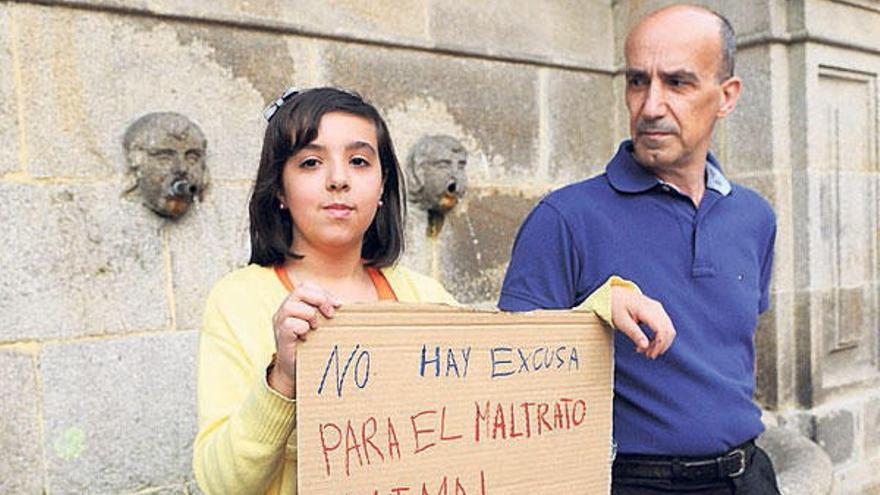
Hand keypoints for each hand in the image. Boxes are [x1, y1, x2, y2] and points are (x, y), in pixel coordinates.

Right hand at [268, 281, 339, 397]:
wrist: (295, 371)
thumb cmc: (311, 346)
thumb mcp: (321, 326)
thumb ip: (329, 314)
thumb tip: (357, 306)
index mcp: (295, 304)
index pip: (307, 286)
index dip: (323, 294)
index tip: (337, 306)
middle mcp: (284, 310)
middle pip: (300, 290)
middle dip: (320, 300)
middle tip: (331, 315)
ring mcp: (280, 323)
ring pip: (292, 307)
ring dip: (310, 315)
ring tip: (316, 328)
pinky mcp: (281, 336)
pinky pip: (290, 324)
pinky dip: (302, 328)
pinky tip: (306, 338)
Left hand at [610, 286, 675, 358]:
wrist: (615, 294)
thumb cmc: (616, 307)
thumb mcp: (621, 322)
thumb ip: (634, 334)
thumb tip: (645, 347)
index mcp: (646, 310)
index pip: (661, 330)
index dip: (659, 345)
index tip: (650, 355)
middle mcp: (656, 308)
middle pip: (668, 331)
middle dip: (661, 346)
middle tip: (648, 355)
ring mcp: (658, 309)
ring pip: (669, 330)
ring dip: (661, 343)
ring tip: (646, 351)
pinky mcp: (658, 311)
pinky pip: (665, 327)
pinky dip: (660, 337)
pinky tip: (648, 343)